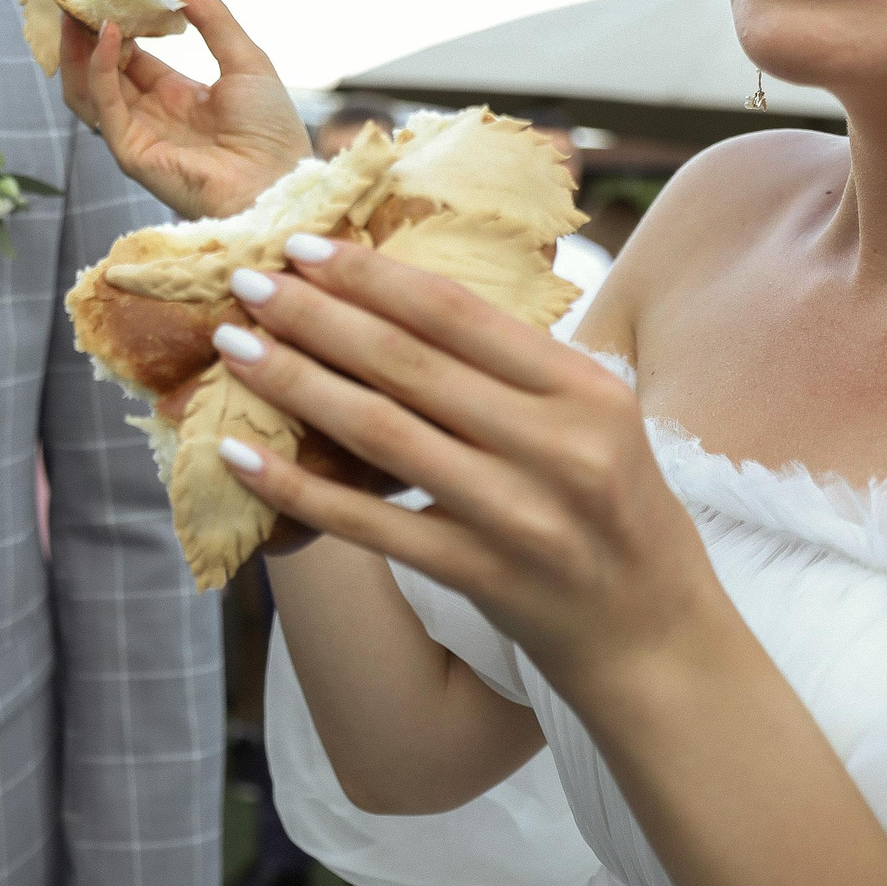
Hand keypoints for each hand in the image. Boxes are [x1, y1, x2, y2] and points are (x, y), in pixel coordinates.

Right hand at [62, 0, 308, 220]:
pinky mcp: (130, 152)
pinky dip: (100, 68)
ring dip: (80, 49)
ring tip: (78, 8)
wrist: (278, 183)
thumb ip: (213, 18)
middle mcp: (151, 116)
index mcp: (178, 97)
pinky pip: (105, 105)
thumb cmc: (272, 132)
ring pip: (89, 88)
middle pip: (104, 69)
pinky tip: (110, 34)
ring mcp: (137, 134)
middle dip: (89, 32)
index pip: (134, 56)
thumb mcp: (247, 61)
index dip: (121, 23)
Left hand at [205, 237, 726, 702]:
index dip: (371, 275)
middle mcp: (555, 445)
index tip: (303, 245)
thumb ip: (514, 368)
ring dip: (293, 382)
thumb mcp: (595, 420)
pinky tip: (238, 455)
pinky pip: (366, 523)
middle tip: (246, 281)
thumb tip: (393, 298)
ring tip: (232, 347)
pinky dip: (295, 488)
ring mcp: (515, 513)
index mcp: (584, 389)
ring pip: (380, 432)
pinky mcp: (477, 573)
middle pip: (407, 363)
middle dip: (314, 315)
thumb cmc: (614, 512)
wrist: (654, 640)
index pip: (457, 313)